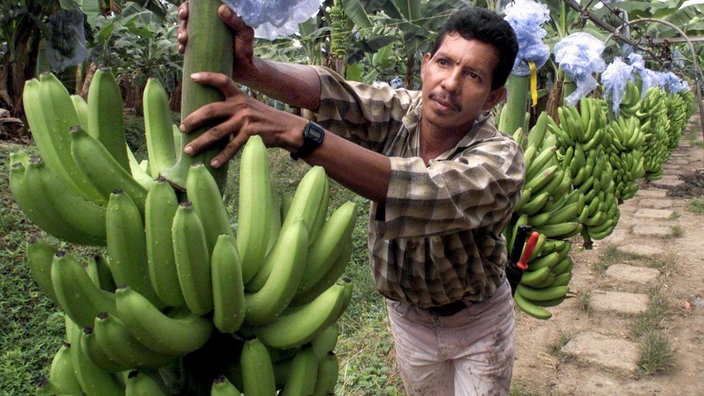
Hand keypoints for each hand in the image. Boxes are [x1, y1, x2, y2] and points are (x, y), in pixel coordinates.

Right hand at [177, 2, 257, 80]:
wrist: (243, 69)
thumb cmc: (245, 48)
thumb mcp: (244, 33)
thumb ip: (236, 21)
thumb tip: (221, 9)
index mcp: (216, 18)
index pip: (198, 8)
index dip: (187, 8)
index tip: (185, 13)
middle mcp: (207, 26)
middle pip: (188, 17)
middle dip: (181, 22)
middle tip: (184, 31)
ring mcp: (202, 38)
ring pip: (185, 30)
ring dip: (180, 33)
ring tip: (183, 41)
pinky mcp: (200, 50)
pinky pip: (186, 46)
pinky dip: (182, 47)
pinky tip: (182, 50)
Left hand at [179, 72, 306, 167]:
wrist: (286, 129)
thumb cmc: (264, 120)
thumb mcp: (250, 106)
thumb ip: (233, 108)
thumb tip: (208, 116)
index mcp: (239, 96)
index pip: (222, 81)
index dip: (207, 77)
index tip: (192, 77)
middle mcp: (240, 106)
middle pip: (211, 110)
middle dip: (193, 119)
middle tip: (181, 128)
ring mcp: (245, 120)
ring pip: (217, 132)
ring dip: (201, 143)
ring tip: (189, 151)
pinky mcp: (251, 134)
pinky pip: (232, 147)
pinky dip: (222, 157)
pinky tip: (213, 164)